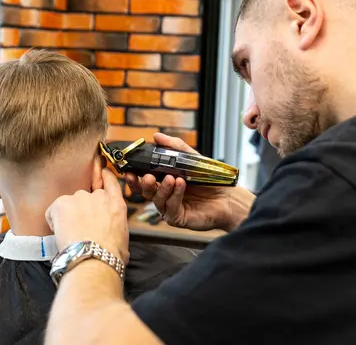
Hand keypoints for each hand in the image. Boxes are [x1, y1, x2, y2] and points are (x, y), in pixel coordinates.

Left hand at [46, 167, 129, 263]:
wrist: (94, 259)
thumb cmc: (109, 256)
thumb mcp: (123, 238)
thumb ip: (116, 228)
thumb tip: (113, 236)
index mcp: (116, 205)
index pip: (111, 182)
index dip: (105, 177)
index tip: (102, 173)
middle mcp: (99, 197)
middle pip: (86, 196)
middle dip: (82, 210)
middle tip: (80, 228)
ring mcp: (80, 198)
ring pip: (70, 204)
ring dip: (68, 215)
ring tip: (70, 234)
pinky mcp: (62, 203)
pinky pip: (53, 210)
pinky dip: (53, 220)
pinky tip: (60, 233)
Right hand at [126, 133, 254, 231]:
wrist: (227, 197)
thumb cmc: (209, 179)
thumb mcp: (191, 158)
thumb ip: (174, 147)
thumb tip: (156, 136)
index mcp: (162, 182)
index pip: (142, 180)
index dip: (133, 176)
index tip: (128, 170)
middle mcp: (163, 196)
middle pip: (144, 192)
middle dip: (142, 184)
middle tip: (146, 176)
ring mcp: (169, 208)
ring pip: (156, 200)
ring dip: (162, 188)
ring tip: (170, 178)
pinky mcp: (177, 218)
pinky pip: (170, 208)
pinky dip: (174, 195)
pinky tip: (180, 185)